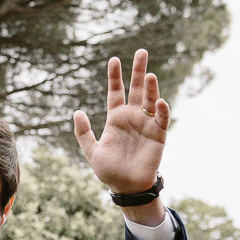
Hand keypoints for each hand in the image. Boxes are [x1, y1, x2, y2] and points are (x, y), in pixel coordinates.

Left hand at [72, 49, 167, 194]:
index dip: (115, 76)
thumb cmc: (109, 170)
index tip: (114, 59)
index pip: (116, 92)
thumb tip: (77, 111)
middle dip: (138, 71)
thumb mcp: (92, 151)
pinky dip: (163, 110)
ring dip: (151, 88)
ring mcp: (146, 124)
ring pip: (150, 100)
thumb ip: (83, 132)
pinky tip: (161, 102)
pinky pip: (162, 119)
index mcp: (116, 118)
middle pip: (137, 89)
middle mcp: (132, 117)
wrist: (127, 187)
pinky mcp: (158, 135)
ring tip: (149, 75)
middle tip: (141, 52)